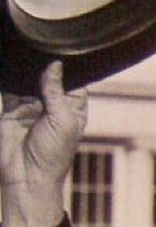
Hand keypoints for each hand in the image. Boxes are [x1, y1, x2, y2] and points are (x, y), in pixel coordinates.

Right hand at [1, 61, 87, 226]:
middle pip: (49, 79)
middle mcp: (53, 107)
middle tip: (40, 49)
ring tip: (25, 55)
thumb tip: (55, 65)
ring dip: (26, 72)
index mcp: (73, 111)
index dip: (70, 70)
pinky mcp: (11, 110)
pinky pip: (10, 89)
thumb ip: (56, 92)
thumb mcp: (62, 120)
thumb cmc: (53, 155)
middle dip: (45, 67)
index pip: (74, 84)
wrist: (27, 176)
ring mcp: (32, 108)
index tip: (64, 52)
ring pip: (28, 81)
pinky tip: (11, 66)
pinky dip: (10, 79)